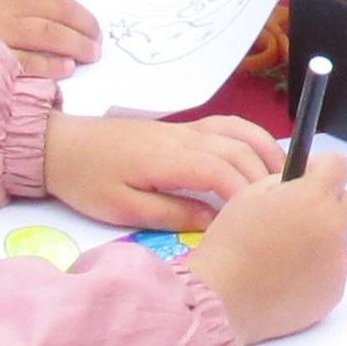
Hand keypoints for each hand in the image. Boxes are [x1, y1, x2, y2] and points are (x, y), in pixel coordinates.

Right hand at [0, 0, 100, 77]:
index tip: (79, 15)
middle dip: (83, 24)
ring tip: (90, 56)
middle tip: (95, 40)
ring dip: (76, 45)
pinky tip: (64, 72)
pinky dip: (49, 66)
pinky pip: (25, 61)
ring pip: (50, 33)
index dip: (70, 2)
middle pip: (57, 8)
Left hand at [43, 113, 285, 227]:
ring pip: (238, 132)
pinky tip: (261, 155)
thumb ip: (171, 213)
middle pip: (238, 150)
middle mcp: (183, 137)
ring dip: (266, 151)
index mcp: (167, 159)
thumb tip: (214, 220)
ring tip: (286, 180)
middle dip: (265, 177)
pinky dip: (251, 137)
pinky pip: (227, 125)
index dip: (245, 193)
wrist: (60, 145)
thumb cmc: (87, 180)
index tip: (261, 217)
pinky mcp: (182, 127)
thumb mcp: (122, 208)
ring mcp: (185, 128)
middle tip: (286, 205)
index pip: (221, 170)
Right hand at [174, 150, 346, 343]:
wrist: (224, 300)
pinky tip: (286, 278)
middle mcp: (334, 228)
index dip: (323, 169)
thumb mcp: (249, 195)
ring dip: (321, 239)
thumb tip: (302, 181)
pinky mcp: (335, 292)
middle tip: (298, 215)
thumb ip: (284, 182)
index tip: (308, 178)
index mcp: (314, 198)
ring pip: (339, 240)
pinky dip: (316, 270)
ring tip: (284, 254)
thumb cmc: (230, 245)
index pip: (340, 166)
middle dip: (329, 203)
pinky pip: (332, 271)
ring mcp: (337, 263)